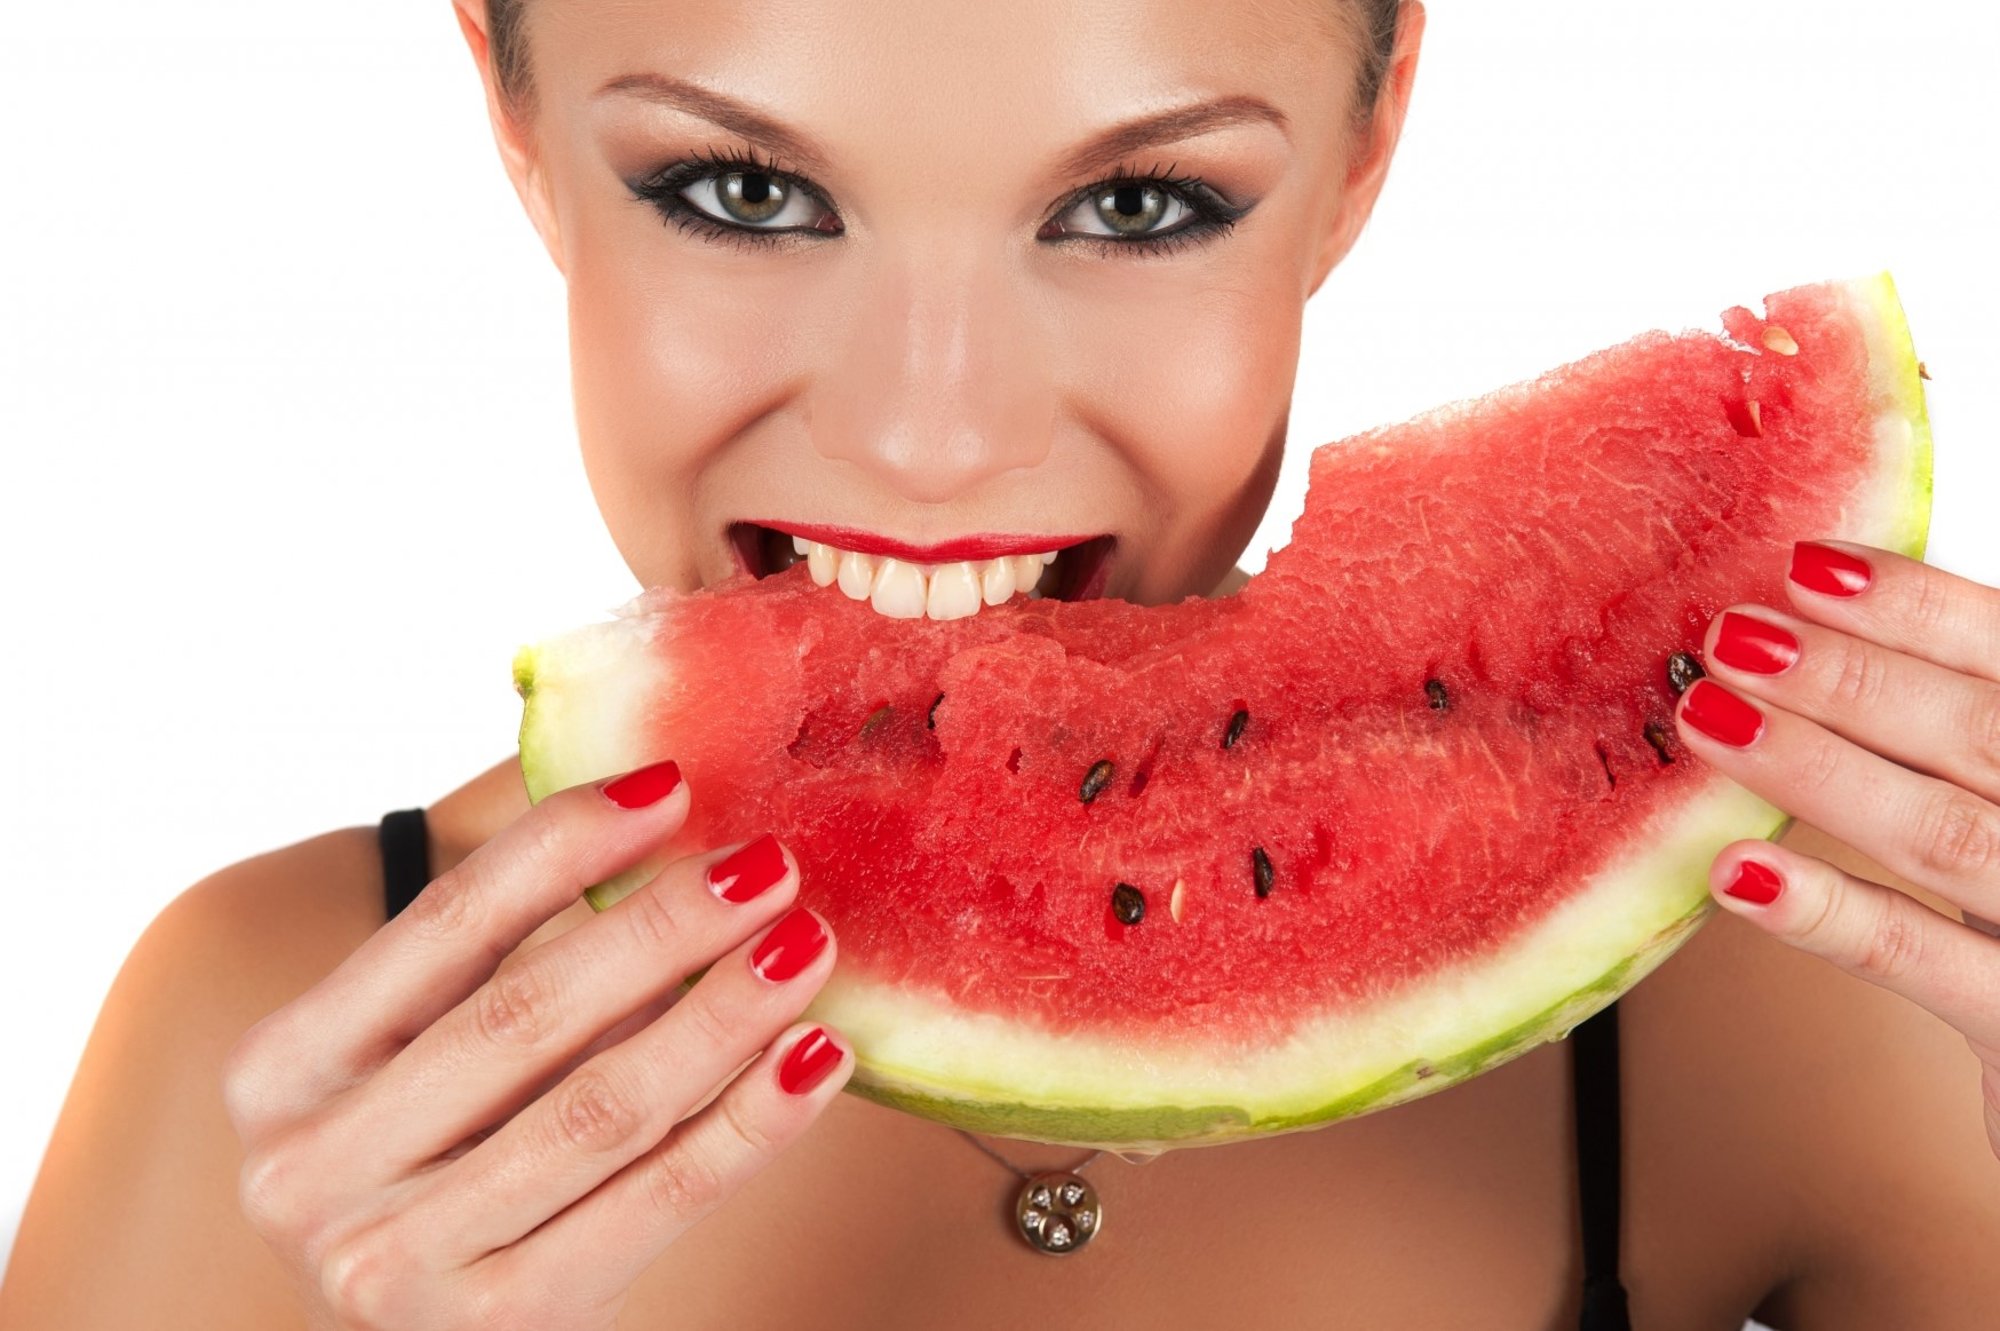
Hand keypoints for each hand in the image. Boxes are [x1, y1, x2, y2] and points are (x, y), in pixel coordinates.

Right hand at [221, 760, 849, 1328]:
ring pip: (601, 1109)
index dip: (561, 847)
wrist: (427, 1330)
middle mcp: (311, 1169)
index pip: (443, 928)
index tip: (671, 783)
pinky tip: (817, 1056)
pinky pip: (657, 1202)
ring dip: (722, 1016)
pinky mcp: (496, 1325)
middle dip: (661, 928)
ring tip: (808, 944)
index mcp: (281, 1068)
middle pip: (525, 1016)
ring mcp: (396, 1261)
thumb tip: (649, 789)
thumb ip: (503, 930)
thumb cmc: (443, 1148)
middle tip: (770, 863)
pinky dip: (749, 1125)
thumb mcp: (430, 1043)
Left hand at [1671, 539, 1999, 1160]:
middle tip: (1730, 634)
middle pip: (1979, 733)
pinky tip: (1734, 871)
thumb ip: (1950, 727)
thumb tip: (1807, 621)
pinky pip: (1920, 961)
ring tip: (1710, 718)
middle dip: (1848, 678)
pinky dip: (1827, 910)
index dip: (1916, 607)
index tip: (1803, 564)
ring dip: (1817, 771)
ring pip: (1943, 832)